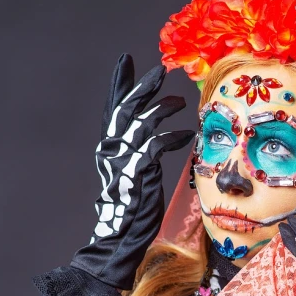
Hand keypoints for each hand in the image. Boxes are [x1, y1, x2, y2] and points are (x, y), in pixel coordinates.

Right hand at [69, 54, 194, 289]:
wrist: (121, 235)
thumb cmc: (131, 207)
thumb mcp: (132, 172)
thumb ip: (135, 150)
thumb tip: (147, 131)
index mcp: (108, 147)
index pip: (112, 109)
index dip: (118, 84)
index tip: (125, 60)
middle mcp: (111, 150)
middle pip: (125, 108)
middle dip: (143, 86)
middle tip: (160, 69)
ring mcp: (123, 160)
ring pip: (141, 122)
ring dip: (163, 108)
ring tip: (182, 101)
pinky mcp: (138, 172)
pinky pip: (156, 145)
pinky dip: (173, 137)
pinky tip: (186, 135)